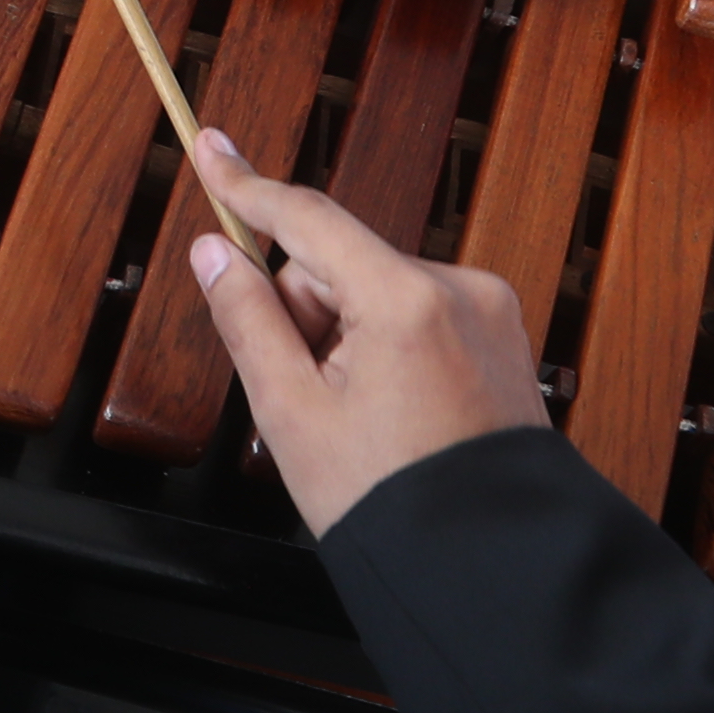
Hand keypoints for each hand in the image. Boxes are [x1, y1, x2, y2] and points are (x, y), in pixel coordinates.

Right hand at [182, 127, 550, 536]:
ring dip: (348, 334)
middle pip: (341, 263)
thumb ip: (247, 317)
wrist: (489, 567)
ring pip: (379, 290)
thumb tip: (215, 250)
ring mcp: (489, 311)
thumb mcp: (291, 412)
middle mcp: (458, 289)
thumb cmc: (392, 501)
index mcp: (405, 300)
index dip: (247, 186)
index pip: (307, 218)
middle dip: (308, 313)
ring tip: (357, 416)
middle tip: (307, 394)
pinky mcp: (502, 335)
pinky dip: (390, 346)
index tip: (210, 146)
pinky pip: (420, 313)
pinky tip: (391, 410)